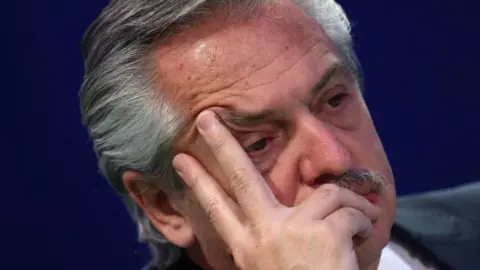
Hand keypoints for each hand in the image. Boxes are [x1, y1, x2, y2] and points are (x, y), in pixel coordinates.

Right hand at [172, 110, 379, 269]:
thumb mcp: (273, 264)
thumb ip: (270, 237)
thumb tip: (288, 208)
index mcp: (247, 248)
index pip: (216, 209)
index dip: (198, 182)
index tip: (181, 159)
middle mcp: (263, 236)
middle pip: (239, 178)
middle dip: (221, 144)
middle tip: (206, 118)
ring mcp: (291, 232)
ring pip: (327, 193)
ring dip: (350, 206)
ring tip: (355, 227)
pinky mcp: (323, 233)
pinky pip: (351, 209)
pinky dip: (364, 220)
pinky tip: (361, 240)